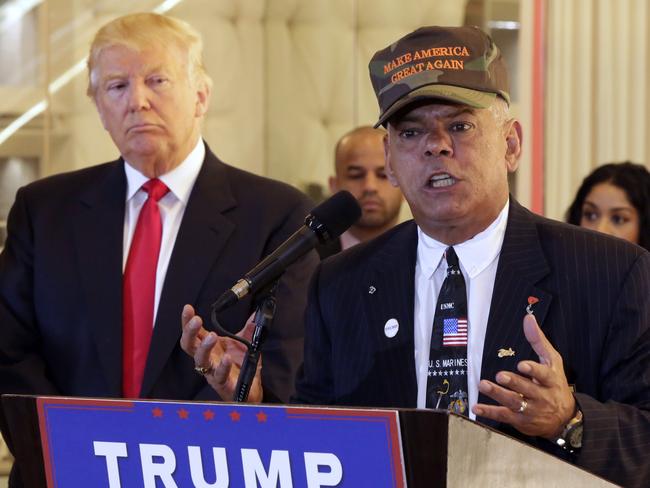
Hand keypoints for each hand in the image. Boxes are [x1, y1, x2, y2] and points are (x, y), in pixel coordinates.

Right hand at [180, 304, 262, 402]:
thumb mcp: (246, 342)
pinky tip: (227, 358)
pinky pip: (219, 376)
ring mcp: (213, 372)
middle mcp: (207, 359)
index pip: (194, 332)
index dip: (187, 321)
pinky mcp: (223, 385)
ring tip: (212, 335)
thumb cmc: (241, 364)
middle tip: (197, 319)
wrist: (251, 389)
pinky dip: (222, 367)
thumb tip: (257, 312)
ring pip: (201, 361)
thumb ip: (249, 328)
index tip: (188, 307)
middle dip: (190, 332)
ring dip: (204, 347)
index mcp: (210, 347)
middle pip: (189, 346)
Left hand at [472, 314, 574, 438]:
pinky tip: (477, 407)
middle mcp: (542, 396)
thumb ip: (538, 340)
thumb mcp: (552, 361)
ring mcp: (531, 410)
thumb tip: (528, 318)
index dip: (533, 371)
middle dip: (514, 383)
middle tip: (500, 375)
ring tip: (483, 385)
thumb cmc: (555, 384)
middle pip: (527, 389)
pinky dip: (490, 412)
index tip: (522, 365)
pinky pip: (504, 416)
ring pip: (514, 402)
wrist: (564, 418)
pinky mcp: (521, 421)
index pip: (543, 375)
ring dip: (498, 394)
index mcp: (551, 380)